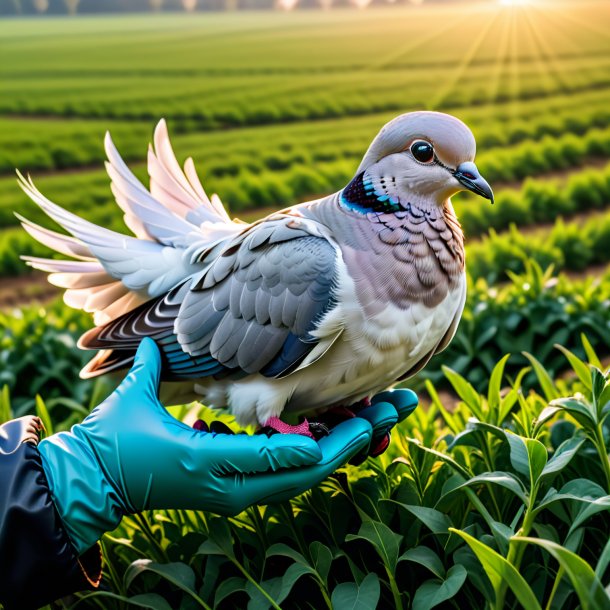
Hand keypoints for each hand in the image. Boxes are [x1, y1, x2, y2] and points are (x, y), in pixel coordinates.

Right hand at [37, 339, 377, 552]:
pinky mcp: (240, 486)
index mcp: (211, 464)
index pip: (287, 455)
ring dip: (347, 441)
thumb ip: (153, 371)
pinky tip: (345, 426)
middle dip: (359, 435)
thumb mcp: (134, 405)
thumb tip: (161, 340)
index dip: (333, 434)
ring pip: (309, 472)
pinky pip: (292, 471)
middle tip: (398, 405)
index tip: (369, 412)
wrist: (99, 486)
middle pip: (313, 467)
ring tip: (383, 412)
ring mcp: (239, 491)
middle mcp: (234, 487)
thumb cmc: (115, 443)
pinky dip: (323, 448)